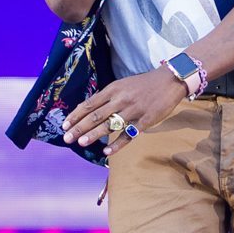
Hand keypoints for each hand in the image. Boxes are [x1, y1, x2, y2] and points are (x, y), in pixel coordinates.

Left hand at [62, 66, 186, 157]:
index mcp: (113, 90)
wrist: (169, 80)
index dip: (76, 115)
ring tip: (81, 143)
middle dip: (79, 127)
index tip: (64, 125)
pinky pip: (129, 134)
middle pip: (96, 115)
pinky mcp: (146, 120)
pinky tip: (106, 151)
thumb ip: (107, 97)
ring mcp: (133, 110)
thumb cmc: (143, 84)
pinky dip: (117, 144)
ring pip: (110, 125)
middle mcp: (121, 100)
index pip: (90, 104)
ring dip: (94, 135)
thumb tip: (89, 109)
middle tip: (66, 138)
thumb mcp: (122, 85)